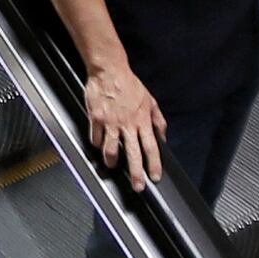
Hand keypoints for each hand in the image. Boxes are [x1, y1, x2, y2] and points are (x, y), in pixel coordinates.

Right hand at [82, 64, 165, 195]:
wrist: (109, 70)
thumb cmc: (129, 84)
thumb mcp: (150, 100)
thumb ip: (158, 120)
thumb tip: (163, 136)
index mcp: (142, 120)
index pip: (151, 147)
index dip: (154, 164)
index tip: (155, 176)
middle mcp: (127, 124)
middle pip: (133, 154)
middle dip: (136, 173)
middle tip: (137, 186)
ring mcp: (110, 123)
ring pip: (111, 150)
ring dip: (112, 162)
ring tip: (113, 166)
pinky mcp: (96, 119)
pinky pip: (95, 138)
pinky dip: (97, 143)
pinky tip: (99, 144)